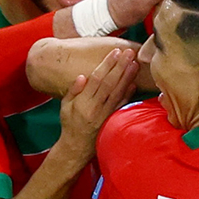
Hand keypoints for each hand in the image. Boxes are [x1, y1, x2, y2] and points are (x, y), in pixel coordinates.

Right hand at [56, 47, 138, 163]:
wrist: (77, 146)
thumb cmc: (69, 123)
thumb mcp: (64, 106)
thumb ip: (73, 91)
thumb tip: (81, 76)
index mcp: (83, 102)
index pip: (97, 79)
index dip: (107, 65)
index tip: (114, 52)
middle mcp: (96, 107)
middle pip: (110, 83)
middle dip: (121, 66)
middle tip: (129, 52)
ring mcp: (106, 113)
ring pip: (119, 92)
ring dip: (128, 77)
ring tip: (134, 63)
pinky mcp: (112, 118)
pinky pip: (122, 104)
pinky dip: (129, 93)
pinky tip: (134, 82)